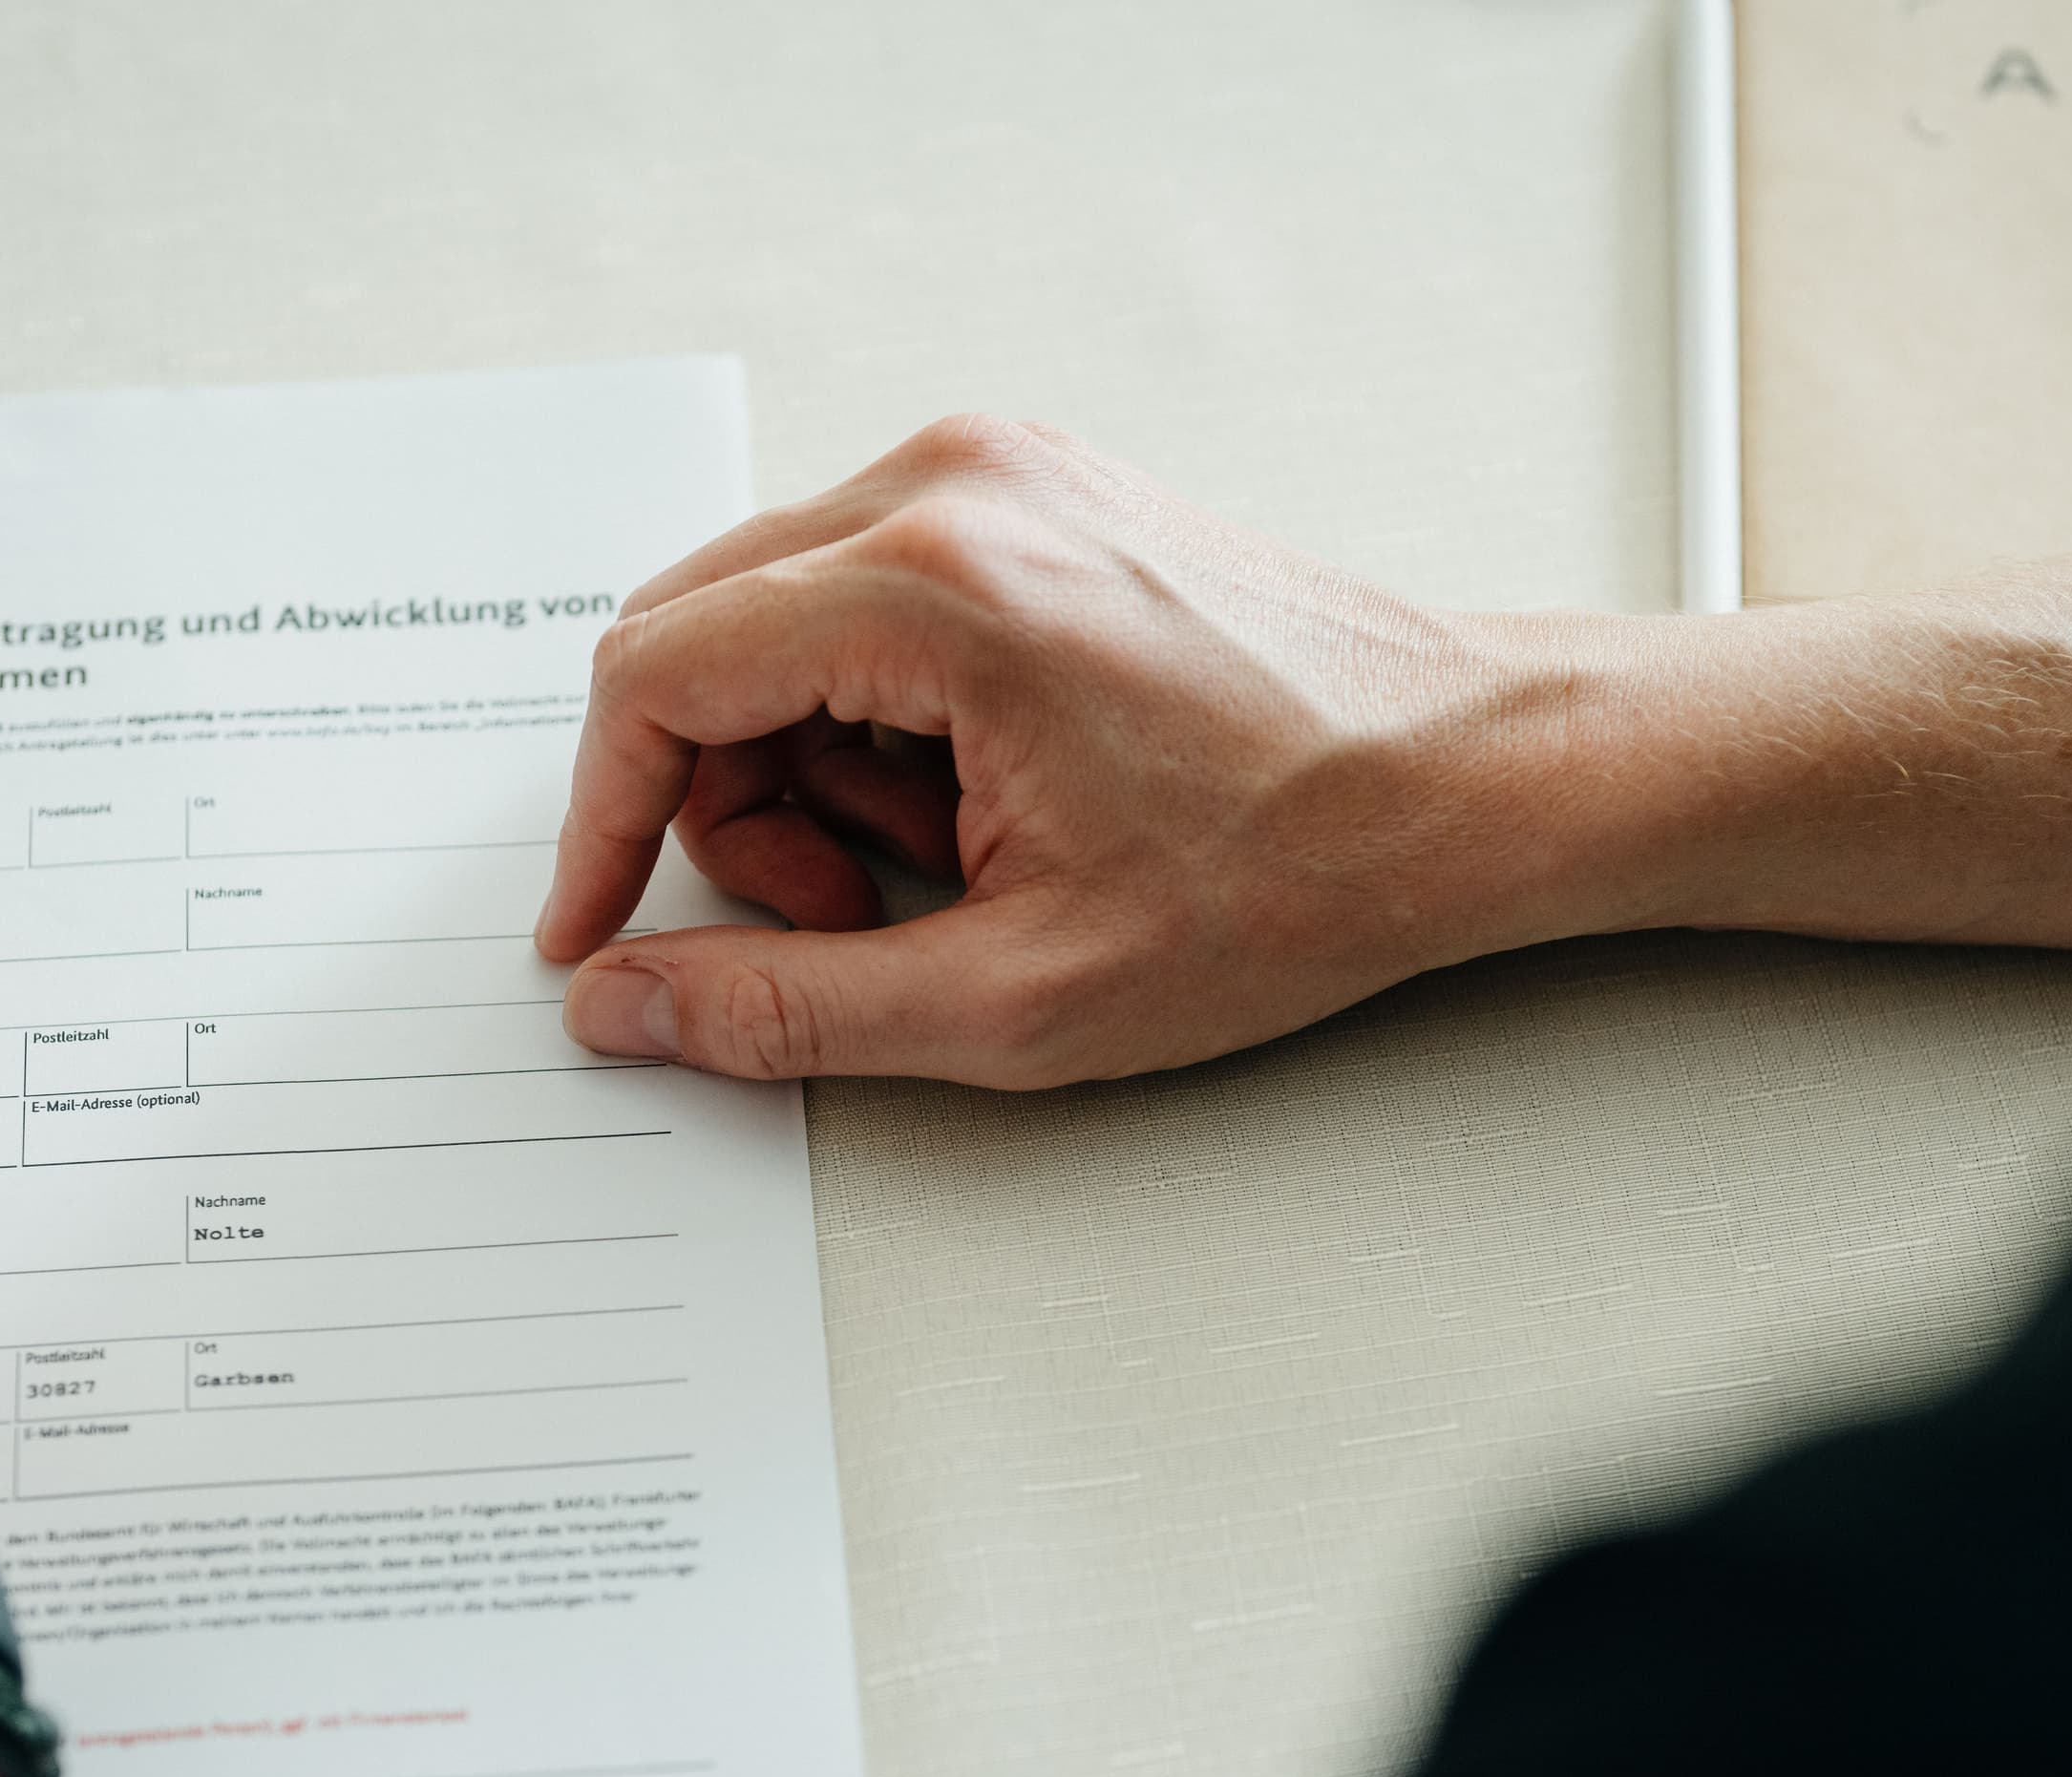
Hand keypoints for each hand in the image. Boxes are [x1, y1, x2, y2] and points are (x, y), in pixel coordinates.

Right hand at [536, 415, 1636, 1087]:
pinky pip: (871, 608)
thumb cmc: (1300, 867)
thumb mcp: (1020, 992)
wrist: (1476, 780)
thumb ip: (788, 1006)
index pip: (655, 676)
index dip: (603, 824)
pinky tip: (992, 808)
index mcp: (933, 581)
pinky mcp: (1038, 499)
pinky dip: (887, 726)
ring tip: (954, 871)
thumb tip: (627, 1005)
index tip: (596, 932)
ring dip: (816, 776)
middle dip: (728, 810)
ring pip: (781, 628)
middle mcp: (951, 483)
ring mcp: (999, 475)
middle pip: (703, 639)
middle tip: (846, 923)